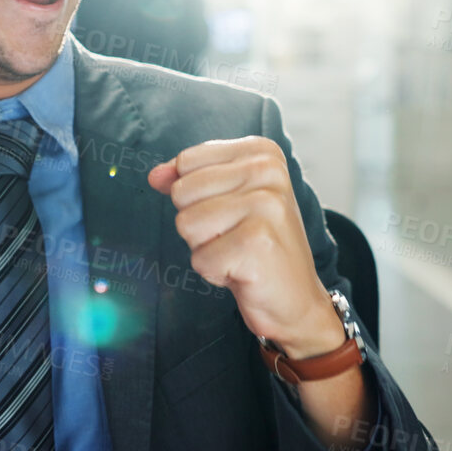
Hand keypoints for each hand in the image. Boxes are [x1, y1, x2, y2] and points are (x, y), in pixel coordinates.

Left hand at [148, 136, 344, 357]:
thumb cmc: (258, 246)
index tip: (232, 212)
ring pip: (186, 224)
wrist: (296, 298)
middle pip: (182, 192)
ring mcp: (265, 205)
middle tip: (235, 236)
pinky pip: (200, 258)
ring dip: (205, 248)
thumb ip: (188, 179)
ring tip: (238, 252)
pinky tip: (243, 271)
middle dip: (198, 224)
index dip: (196, 196)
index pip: (187, 162)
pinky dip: (215, 272)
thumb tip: (155, 175)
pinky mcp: (257, 241)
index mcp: (261, 152)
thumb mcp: (225, 200)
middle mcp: (267, 170)